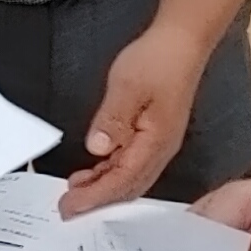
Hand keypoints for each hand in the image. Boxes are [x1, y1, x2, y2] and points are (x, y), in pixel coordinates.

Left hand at [61, 22, 211, 209]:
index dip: (95, 197)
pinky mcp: (153, 134)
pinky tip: (93, 171)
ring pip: (129, 178)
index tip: (71, 206)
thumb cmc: (160, 60)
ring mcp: (158, 143)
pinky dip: (110, 172)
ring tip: (75, 191)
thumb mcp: (128, 86)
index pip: (122, 181)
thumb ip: (113, 120)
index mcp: (157, 142)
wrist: (183, 42)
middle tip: (67, 208)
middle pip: (128, 187)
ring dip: (103, 188)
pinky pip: (131, 164)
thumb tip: (98, 148)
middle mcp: (160, 149)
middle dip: (97, 201)